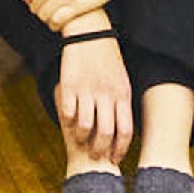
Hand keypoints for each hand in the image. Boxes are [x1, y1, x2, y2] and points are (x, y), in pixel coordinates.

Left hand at [15, 0, 141, 35]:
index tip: (36, 2)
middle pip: (34, 4)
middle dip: (39, 10)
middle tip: (48, 11)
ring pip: (43, 14)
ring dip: (47, 18)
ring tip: (55, 17)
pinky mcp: (78, 3)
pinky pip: (56, 21)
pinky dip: (55, 25)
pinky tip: (61, 23)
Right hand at [54, 29, 132, 160]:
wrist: (90, 32)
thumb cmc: (108, 61)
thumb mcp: (122, 81)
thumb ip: (122, 105)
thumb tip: (124, 132)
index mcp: (122, 94)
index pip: (125, 130)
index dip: (120, 149)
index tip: (115, 159)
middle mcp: (106, 94)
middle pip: (104, 133)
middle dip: (99, 150)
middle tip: (95, 156)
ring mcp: (87, 90)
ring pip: (84, 126)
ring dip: (81, 138)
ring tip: (80, 141)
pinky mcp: (69, 85)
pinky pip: (68, 112)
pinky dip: (67, 121)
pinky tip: (69, 122)